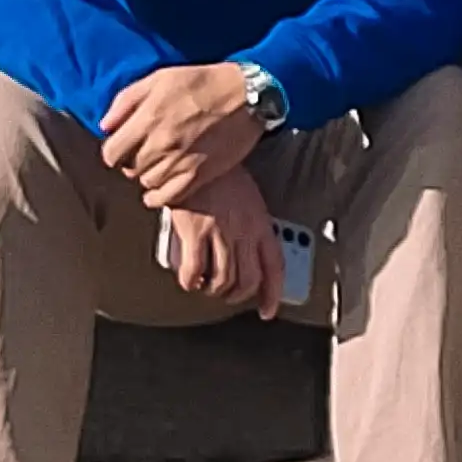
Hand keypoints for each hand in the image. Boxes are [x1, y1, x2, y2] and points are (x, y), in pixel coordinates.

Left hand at [96, 61, 272, 210]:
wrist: (248, 95)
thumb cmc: (203, 82)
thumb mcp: (160, 78)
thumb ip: (126, 101)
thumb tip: (105, 126)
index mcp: (148, 119)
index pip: (112, 153)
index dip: (114, 151)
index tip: (122, 147)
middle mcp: (161, 144)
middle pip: (129, 169)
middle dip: (132, 162)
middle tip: (144, 152)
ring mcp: (180, 162)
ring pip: (146, 183)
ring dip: (148, 175)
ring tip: (158, 164)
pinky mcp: (199, 175)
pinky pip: (167, 197)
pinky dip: (159, 196)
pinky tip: (162, 185)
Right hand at [151, 164, 281, 315]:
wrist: (197, 150)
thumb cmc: (220, 171)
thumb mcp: (247, 196)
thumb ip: (248, 222)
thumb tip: (243, 247)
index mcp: (260, 222)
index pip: (274, 266)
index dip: (272, 294)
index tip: (268, 310)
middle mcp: (245, 231)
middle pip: (247, 281)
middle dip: (235, 295)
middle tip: (223, 293)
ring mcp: (221, 233)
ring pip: (222, 282)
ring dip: (212, 290)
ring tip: (203, 284)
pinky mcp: (195, 232)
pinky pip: (194, 272)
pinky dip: (190, 281)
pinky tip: (187, 277)